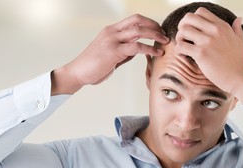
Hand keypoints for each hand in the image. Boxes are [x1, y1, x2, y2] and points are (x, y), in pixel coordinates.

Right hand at [52, 14, 168, 94]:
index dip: (149, 23)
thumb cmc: (92, 66)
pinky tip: (157, 53)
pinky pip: (136, 47)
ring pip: (139, 31)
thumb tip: (137, 51)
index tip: (158, 31)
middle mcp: (112, 32)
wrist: (77, 72)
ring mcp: (112, 40)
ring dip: (155, 35)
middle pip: (138, 20)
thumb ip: (123, 51)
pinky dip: (149, 49)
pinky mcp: (113, 51)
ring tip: (165, 42)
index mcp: (111, 30)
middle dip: (154, 26)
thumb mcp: (109, 55)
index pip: (134, 20)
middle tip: (164, 35)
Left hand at [175, 7, 242, 102]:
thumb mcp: (241, 41)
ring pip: (183, 30)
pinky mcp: (201, 54)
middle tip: (184, 38)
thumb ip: (237, 29)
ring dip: (179, 39)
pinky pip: (181, 46)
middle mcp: (214, 30)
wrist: (240, 78)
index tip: (192, 30)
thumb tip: (239, 19)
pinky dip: (178, 51)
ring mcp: (207, 41)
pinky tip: (183, 56)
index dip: (192, 20)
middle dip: (182, 26)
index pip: (201, 11)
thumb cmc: (240, 63)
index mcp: (222, 26)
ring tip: (183, 48)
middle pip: (189, 18)